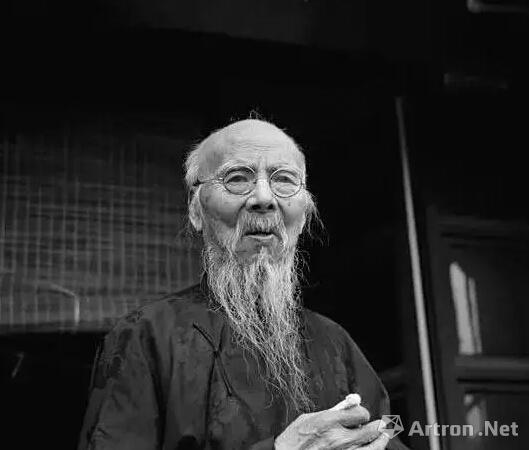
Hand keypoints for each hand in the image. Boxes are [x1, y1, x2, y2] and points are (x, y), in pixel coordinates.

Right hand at [274, 395, 389, 449]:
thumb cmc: (294, 439)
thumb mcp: (309, 418)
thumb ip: (331, 411)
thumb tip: (351, 404)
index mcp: (329, 422)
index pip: (360, 413)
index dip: (362, 412)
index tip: (360, 414)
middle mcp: (339, 438)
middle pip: (371, 429)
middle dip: (377, 426)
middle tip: (381, 424)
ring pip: (374, 447)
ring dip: (380, 439)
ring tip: (385, 434)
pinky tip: (374, 448)